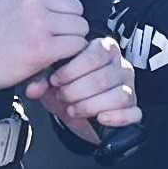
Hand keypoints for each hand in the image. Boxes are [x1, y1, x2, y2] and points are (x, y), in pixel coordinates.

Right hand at [0, 0, 87, 89]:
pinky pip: (77, 44)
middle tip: (51, 32)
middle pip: (75, 5)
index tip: (46, 15)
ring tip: (52, 43)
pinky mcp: (44, 47)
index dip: (58, 2)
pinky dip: (70, 51)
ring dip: (70, 36)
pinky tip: (56, 54)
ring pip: (79, 25)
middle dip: (67, 20)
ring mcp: (39, 22)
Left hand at [26, 36, 141, 145]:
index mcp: (104, 49)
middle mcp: (120, 66)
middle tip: (62, 97)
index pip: (96, 53)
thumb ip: (41, 80)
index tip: (56, 80)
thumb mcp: (49, 81)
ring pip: (119, 96)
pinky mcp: (132, 108)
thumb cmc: (64, 87)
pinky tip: (100, 118)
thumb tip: (34, 88)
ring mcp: (129, 87)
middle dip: (78, 91)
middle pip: (105, 77)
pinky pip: (133, 113)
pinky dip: (116, 118)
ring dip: (91, 106)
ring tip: (73, 109)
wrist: (70, 109)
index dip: (73, 70)